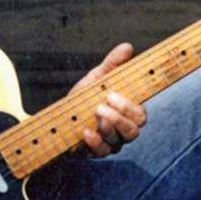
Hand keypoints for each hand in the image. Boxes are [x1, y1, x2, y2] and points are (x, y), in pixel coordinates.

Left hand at [71, 42, 147, 156]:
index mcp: (127, 112)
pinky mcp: (96, 152)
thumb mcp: (97, 78)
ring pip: (120, 141)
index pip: (140, 114)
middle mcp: (122, 130)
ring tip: (95, 112)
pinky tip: (86, 132)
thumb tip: (127, 47)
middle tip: (102, 104)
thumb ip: (112, 64)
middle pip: (134, 130)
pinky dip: (95, 142)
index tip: (113, 94)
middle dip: (120, 117)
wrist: (59, 118)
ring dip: (108, 126)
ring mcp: (111, 143)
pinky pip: (102, 152)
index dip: (131, 107)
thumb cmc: (84, 97)